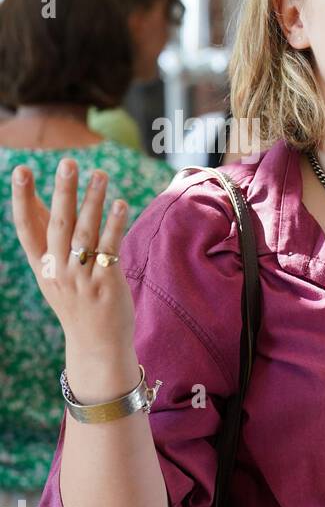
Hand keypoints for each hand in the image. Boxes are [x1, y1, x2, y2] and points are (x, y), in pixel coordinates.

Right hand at [11, 159, 139, 396]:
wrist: (96, 344)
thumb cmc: (76, 300)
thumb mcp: (53, 272)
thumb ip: (49, 238)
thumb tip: (43, 199)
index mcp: (41, 266)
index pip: (26, 227)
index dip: (23, 199)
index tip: (21, 171)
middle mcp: (57, 270)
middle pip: (58, 225)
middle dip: (62, 192)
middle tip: (67, 162)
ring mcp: (81, 277)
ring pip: (86, 233)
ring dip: (93, 201)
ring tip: (100, 174)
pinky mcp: (106, 283)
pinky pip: (110, 248)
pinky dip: (115, 225)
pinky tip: (121, 204)